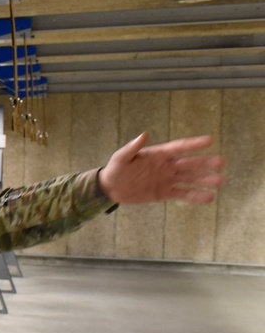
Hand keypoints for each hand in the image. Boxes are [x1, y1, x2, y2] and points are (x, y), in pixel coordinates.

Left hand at [97, 132, 226, 204]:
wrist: (110, 189)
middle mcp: (166, 166)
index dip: (194, 144)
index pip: (179, 147)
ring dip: (204, 180)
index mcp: (158, 154)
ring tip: (220, 181)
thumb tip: (144, 135)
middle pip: (189, 163)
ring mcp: (167, 180)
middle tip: (222, 162)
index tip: (210, 140)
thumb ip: (132, 148)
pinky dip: (195, 196)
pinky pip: (182, 194)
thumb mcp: (121, 158)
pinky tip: (209, 198)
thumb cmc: (115, 170)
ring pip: (190, 179)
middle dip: (205, 163)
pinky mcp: (164, 193)